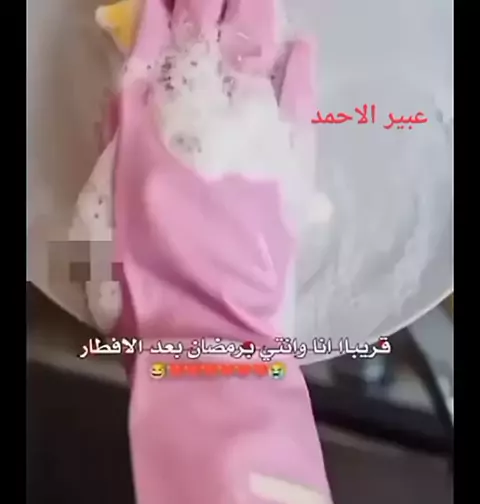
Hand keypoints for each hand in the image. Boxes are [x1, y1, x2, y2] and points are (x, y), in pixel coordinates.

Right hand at [113, 0, 315, 341]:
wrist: (209, 329)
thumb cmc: (146, 280)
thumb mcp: (109, 213)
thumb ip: (124, 149)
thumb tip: (135, 101)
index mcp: (146, 133)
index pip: (152, 54)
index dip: (160, 22)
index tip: (167, 1)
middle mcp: (199, 123)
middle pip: (205, 44)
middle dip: (207, 6)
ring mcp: (252, 140)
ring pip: (252, 58)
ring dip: (251, 19)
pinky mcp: (290, 168)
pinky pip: (298, 104)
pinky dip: (299, 72)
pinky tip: (300, 47)